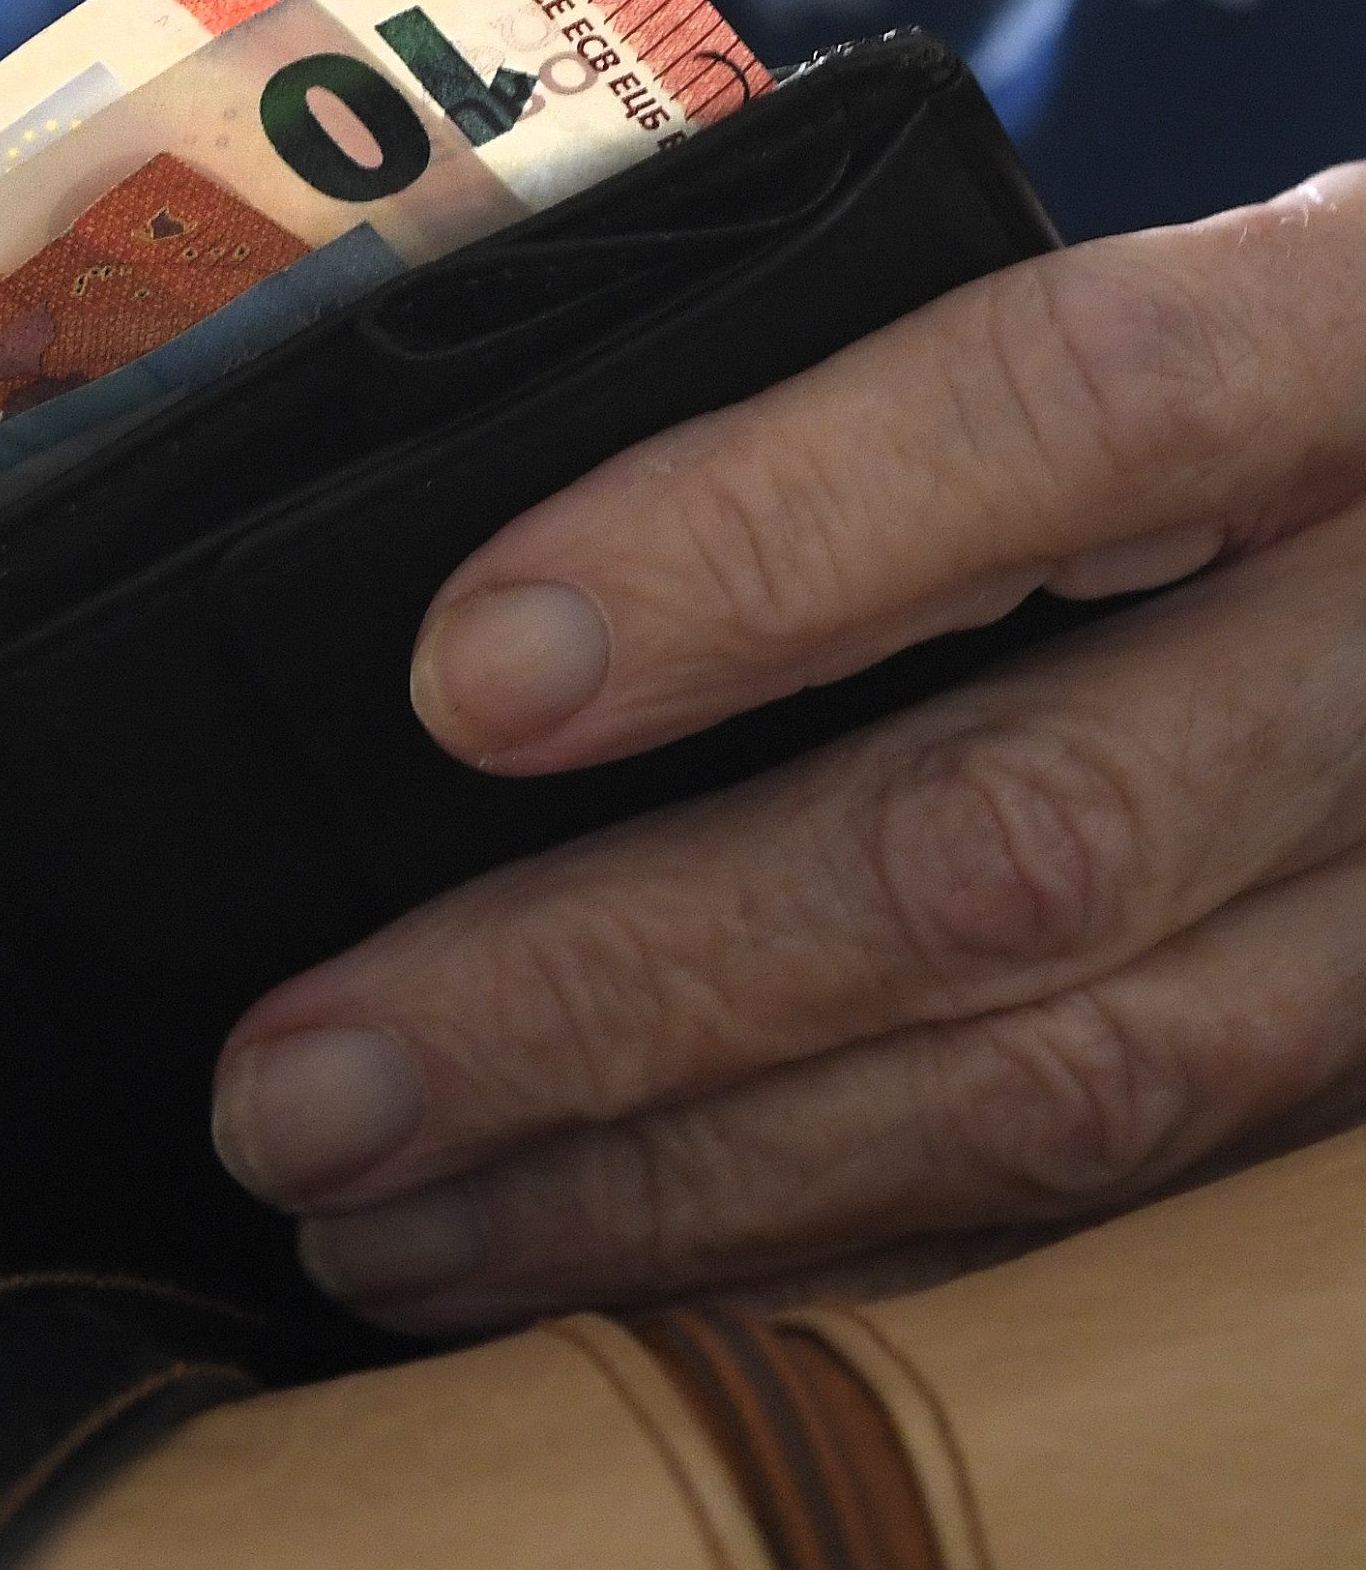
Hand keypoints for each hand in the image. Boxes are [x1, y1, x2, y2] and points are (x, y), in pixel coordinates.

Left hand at [211, 165, 1365, 1328]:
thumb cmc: (1292, 388)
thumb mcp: (1163, 289)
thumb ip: (895, 381)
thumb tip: (502, 576)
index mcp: (1346, 344)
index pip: (1071, 412)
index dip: (764, 544)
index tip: (470, 680)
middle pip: (1018, 837)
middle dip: (619, 987)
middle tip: (308, 1084)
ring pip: (1067, 1082)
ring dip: (685, 1183)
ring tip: (384, 1219)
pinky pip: (1115, 1205)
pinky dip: (839, 1255)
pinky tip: (618, 1280)